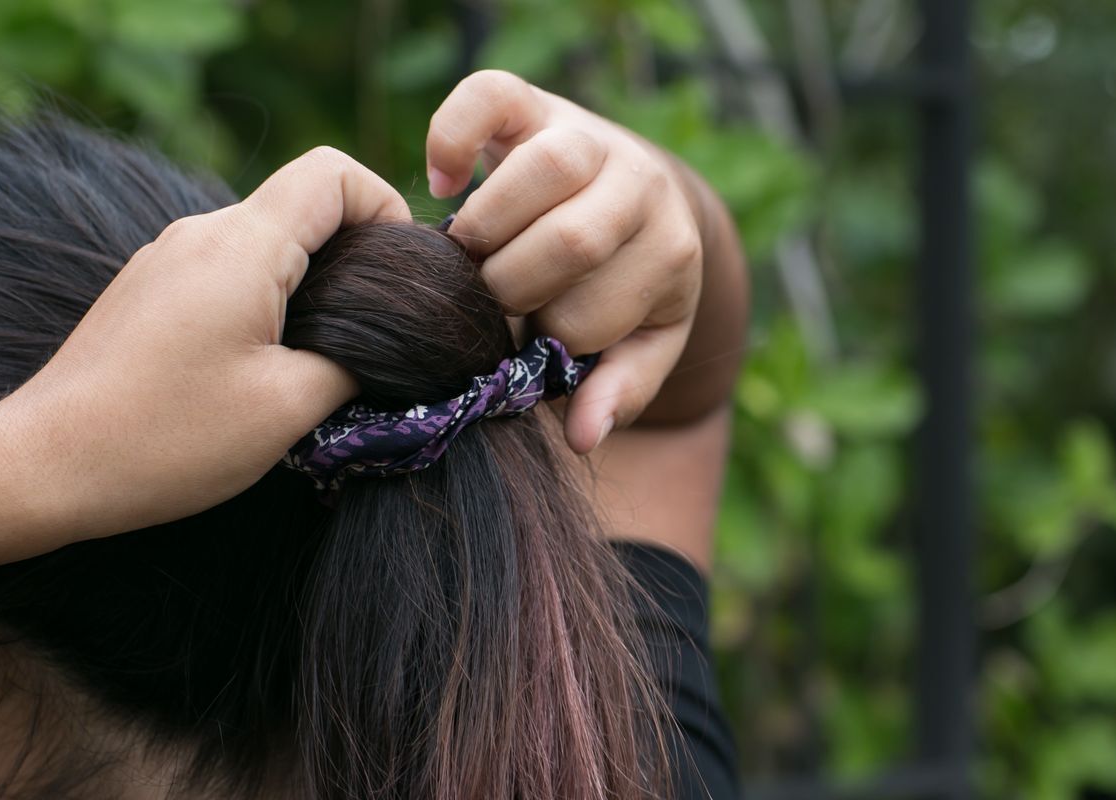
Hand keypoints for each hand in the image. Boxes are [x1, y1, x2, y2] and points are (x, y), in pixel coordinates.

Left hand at [0, 147, 408, 540]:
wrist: (46, 466)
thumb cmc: (167, 439)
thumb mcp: (287, 408)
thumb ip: (354, 363)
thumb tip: (386, 348)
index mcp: (242, 247)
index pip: (333, 173)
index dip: (384, 207)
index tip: (395, 275)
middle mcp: (201, 233)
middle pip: (303, 204)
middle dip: (354, 256)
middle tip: (370, 331)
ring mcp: (169, 258)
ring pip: (267, 241)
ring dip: (310, 285)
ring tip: (316, 358)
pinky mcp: (151, 289)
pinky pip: (229, 270)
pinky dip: (266, 301)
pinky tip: (261, 365)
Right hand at [426, 70, 703, 452]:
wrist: (640, 190)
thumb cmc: (629, 280)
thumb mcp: (642, 340)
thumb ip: (619, 387)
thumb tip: (583, 436)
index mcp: (669, 250)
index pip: (588, 315)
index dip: (542, 340)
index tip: (529, 333)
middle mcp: (638, 182)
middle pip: (571, 242)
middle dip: (512, 289)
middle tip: (494, 299)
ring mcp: (587, 133)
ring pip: (541, 169)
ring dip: (487, 229)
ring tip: (472, 254)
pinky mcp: (535, 101)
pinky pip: (487, 97)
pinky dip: (450, 139)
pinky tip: (445, 181)